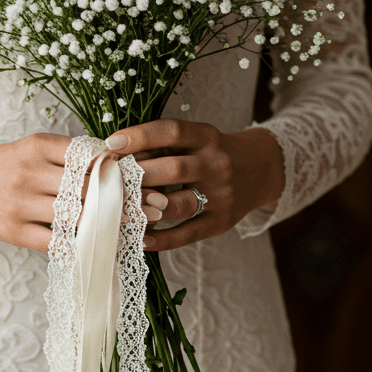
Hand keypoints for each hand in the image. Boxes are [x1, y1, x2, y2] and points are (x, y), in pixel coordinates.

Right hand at [0, 133, 164, 251]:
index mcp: (40, 147)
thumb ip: (71, 154)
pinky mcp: (14, 231)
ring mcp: (21, 203)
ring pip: (74, 215)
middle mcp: (31, 172)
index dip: (122, 169)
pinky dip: (80, 245)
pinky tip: (102, 247)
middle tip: (156, 207)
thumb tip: (118, 162)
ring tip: (136, 228)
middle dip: (124, 199)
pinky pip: (54, 241)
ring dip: (108, 224)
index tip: (150, 179)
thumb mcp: (36, 147)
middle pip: (87, 187)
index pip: (90, 157)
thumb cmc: (7, 164)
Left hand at [103, 120, 284, 251]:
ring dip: (146, 208)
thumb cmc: (214, 153)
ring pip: (179, 204)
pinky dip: (162, 239)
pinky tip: (140, 238)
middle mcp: (216, 164)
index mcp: (207, 137)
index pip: (171, 132)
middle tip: (109, 180)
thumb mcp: (197, 138)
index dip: (140, 136)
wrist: (261, 170)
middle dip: (137, 175)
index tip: (111, 143)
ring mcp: (220, 195)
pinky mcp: (221, 222)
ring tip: (119, 210)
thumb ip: (165, 146)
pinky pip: (188, 233)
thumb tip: (116, 155)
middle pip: (173, 169)